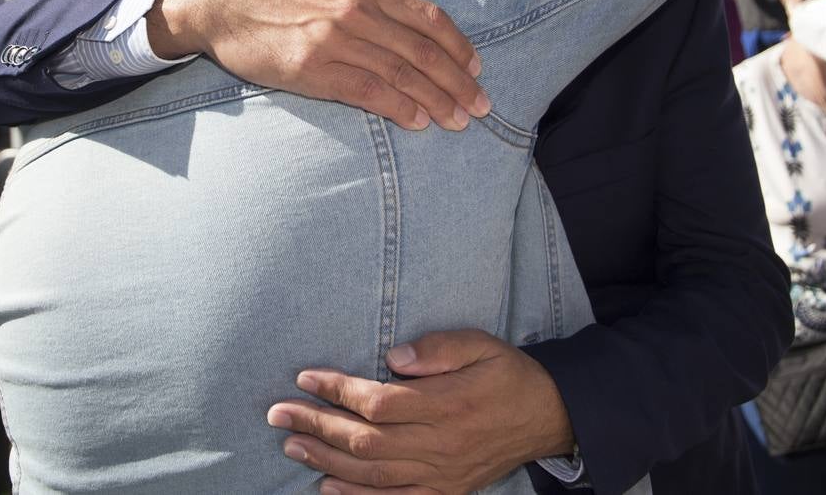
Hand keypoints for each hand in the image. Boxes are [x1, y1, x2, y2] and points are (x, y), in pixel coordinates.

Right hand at [147, 0, 489, 131]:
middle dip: (458, 82)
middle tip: (480, 107)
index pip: (428, 18)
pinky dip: (399, 108)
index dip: (459, 46)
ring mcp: (336, 40)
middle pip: (423, 51)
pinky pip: (368, 91)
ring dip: (437, 101)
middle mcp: (356, 11)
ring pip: (402, 74)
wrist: (219, 4)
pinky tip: (418, 122)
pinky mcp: (313, 69)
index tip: (477, 69)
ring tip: (458, 120)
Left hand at [267, 330, 574, 493]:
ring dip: (325, 461)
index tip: (305, 377)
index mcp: (446, 404)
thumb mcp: (481, 345)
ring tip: (291, 445)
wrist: (548, 417)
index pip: (378, 402)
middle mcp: (439, 444)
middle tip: (278, 413)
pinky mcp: (445, 491)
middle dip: (316, 426)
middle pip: (365, 440)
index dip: (337, 391)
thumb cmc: (508, 375)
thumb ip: (438, 349)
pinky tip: (327, 489)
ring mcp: (440, 474)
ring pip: (372, 473)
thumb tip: (393, 358)